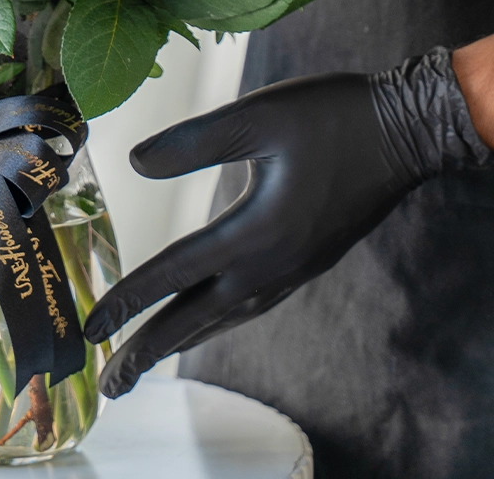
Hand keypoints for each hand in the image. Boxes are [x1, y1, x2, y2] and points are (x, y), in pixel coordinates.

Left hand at [84, 47, 489, 397]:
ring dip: (182, 339)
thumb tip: (134, 164)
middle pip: (197, 319)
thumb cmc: (331, 117)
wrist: (408, 131)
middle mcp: (272, 264)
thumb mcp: (256, 116)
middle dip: (150, 351)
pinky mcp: (307, 259)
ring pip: (224, 317)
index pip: (174, 274)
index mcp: (256, 233)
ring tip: (146, 359)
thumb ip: (193, 142)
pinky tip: (208, 317)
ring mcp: (293, 267)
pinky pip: (251, 305)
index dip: (127, 301)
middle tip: (110, 383)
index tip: (91, 330)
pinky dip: (217, 321)